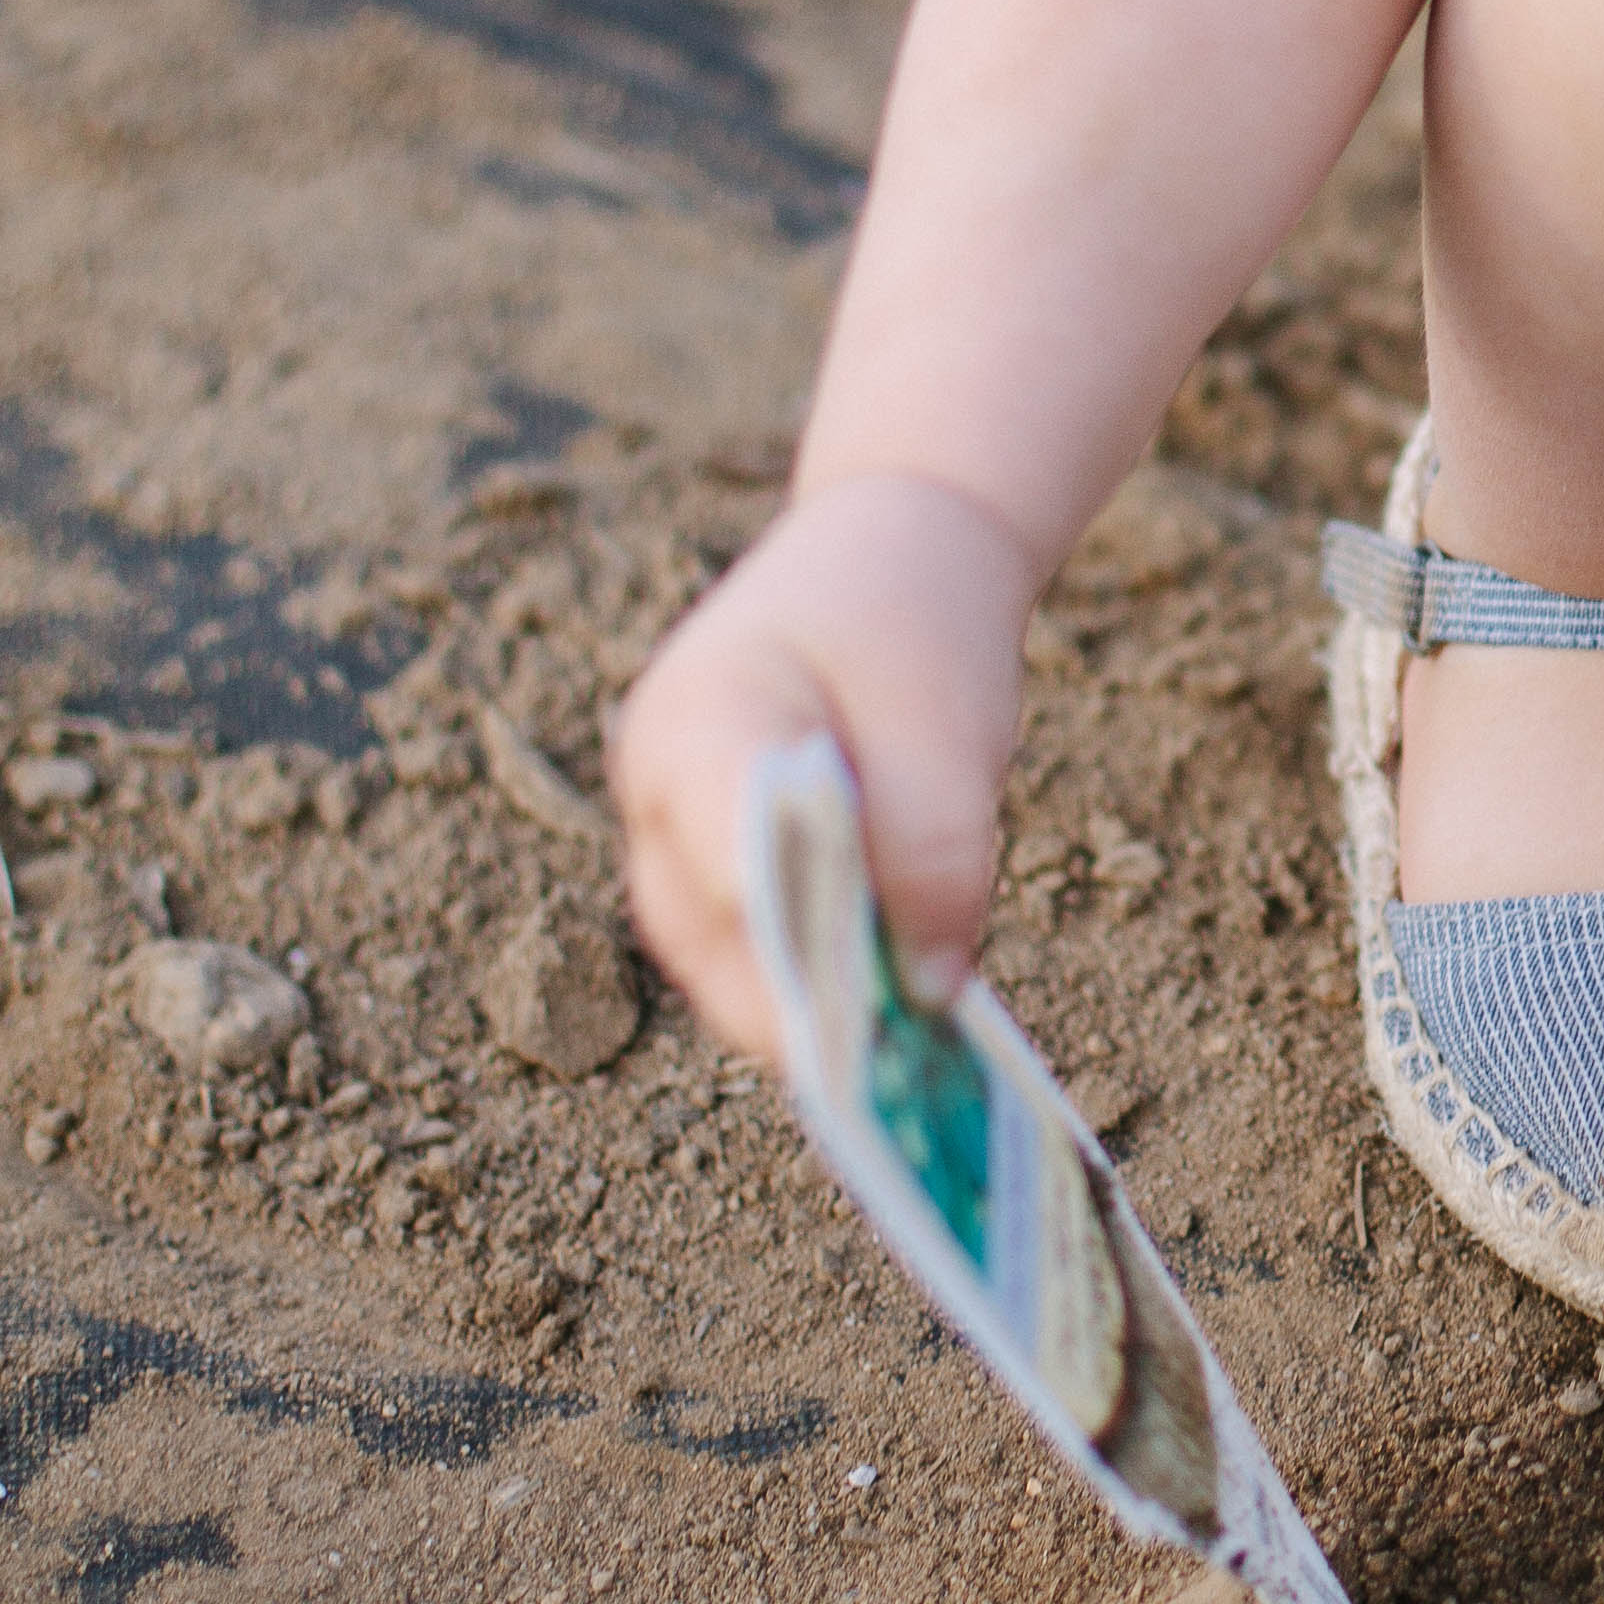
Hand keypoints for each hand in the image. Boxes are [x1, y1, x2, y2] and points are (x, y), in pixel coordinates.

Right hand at [608, 470, 1038, 1071]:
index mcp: (698, 723)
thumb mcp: (951, 730)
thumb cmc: (916, 626)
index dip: (803, 958)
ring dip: (823, 1000)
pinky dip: (824, 977)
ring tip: (920, 1023)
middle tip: (919, 1049)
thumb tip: (928, 994)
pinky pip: (753, 950)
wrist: (889, 554)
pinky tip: (899, 985)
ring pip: (730, 967)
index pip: (733, 869)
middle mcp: (652, 790)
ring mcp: (664, 833)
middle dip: (816, 1008)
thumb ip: (936, 858)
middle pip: (714, 948)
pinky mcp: (701, 867)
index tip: (881, 1019)